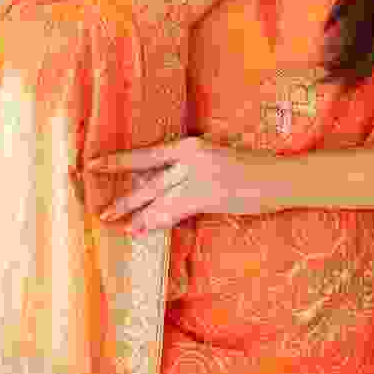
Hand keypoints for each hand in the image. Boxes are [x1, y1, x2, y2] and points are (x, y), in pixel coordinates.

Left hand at [71, 136, 283, 233]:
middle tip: (98, 206)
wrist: (278, 177)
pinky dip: (155, 221)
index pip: (148, 154)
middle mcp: (190, 156)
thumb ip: (193, 173)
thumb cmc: (253, 173)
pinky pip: (172, 211)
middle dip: (122, 193)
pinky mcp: (205, 193)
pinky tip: (140, 229)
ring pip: (156, 197)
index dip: (119, 161)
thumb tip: (168, 194)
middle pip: (148, 178)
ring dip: (134, 212)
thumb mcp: (218, 163)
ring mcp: (197, 174)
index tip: (94, 164)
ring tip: (114, 222)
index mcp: (191, 145)